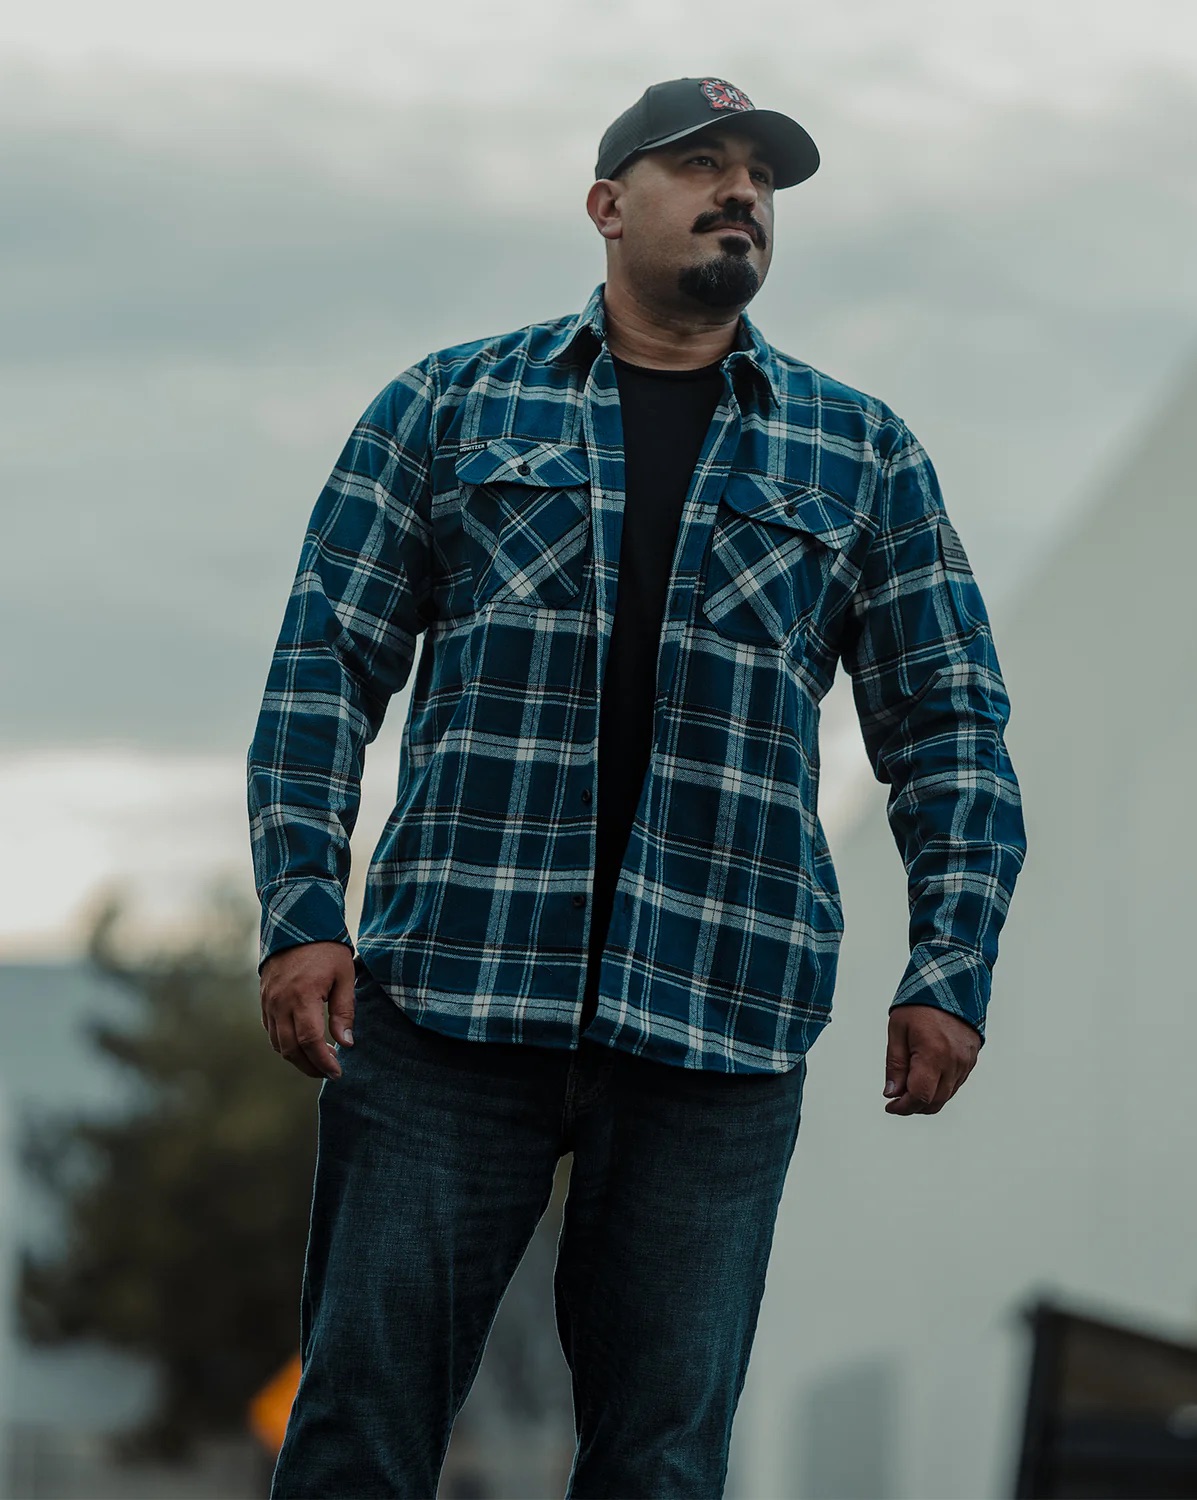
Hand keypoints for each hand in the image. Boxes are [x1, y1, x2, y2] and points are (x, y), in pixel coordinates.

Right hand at [260, 941, 356, 1079]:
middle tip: (330, 1072)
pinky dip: (284, 1042)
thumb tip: (346, 1044)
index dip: (323, 1062)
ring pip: (277, 1043)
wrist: (296, 921)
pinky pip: (270, 1029)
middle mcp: (280, 1002)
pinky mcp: (264, 998)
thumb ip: (344, 1011)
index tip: (338, 1072)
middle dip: (310, 1066)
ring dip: (297, 1057)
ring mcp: (268, 1001)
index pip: (310, 1041)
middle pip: (290, 1049)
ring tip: (319, 1060)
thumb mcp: (344, 975)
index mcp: (302, 996)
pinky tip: (302, 1043)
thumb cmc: (326, 947)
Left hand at [882, 1004, 979, 1115]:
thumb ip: (895, 1064)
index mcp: (934, 1054)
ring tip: (908, 1087)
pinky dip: (939, 1089)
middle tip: (896, 1099)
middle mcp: (954, 1062)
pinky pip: (955, 1085)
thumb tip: (891, 1094)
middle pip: (934, 1102)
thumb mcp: (898, 1029)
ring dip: (927, 1099)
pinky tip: (925, 1078)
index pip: (920, 1096)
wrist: (951, 983)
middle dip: (913, 1106)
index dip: (903, 1107)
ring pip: (946, 1096)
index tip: (890, 1105)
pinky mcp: (971, 1060)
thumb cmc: (920, 1003)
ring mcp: (966, 1062)